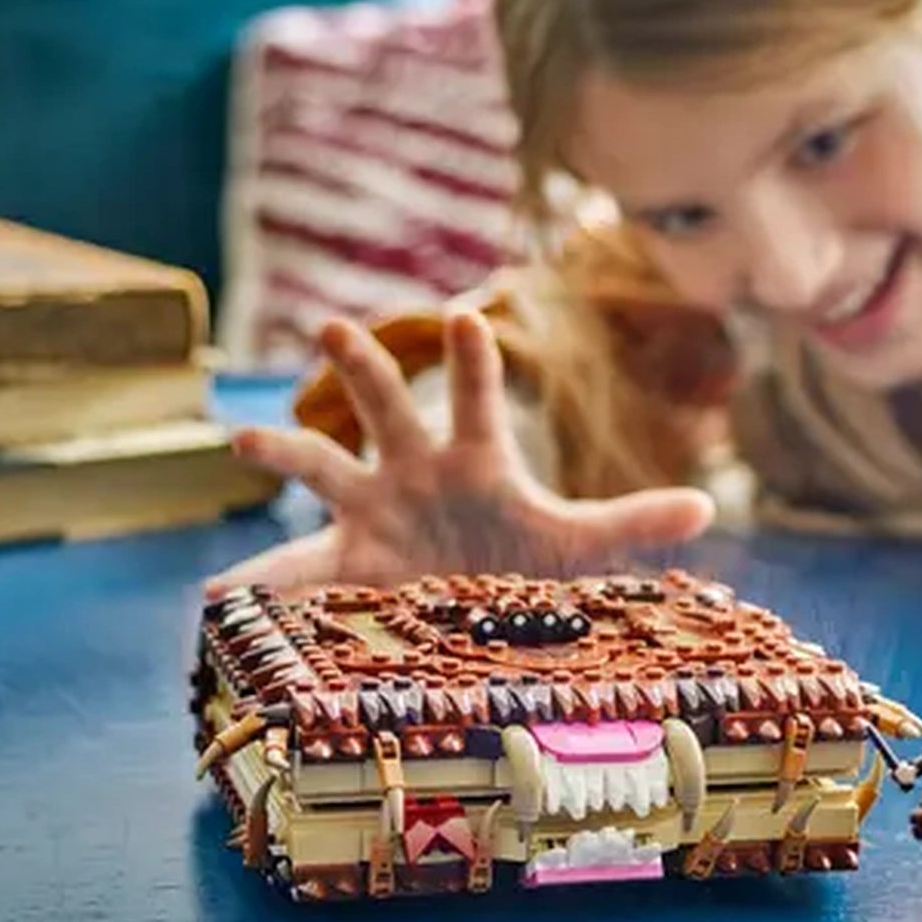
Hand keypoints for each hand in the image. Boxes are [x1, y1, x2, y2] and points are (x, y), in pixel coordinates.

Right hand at [210, 309, 715, 595]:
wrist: (473, 605)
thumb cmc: (521, 562)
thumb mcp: (579, 549)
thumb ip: (633, 523)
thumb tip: (709, 508)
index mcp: (473, 459)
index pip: (477, 398)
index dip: (472, 362)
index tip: (465, 316)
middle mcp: (412, 470)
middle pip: (383, 405)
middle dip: (362, 366)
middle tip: (334, 325)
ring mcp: (369, 511)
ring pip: (317, 465)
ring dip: (279, 449)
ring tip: (243, 439)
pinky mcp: (340, 563)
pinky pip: (289, 574)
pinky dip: (251, 588)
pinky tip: (211, 599)